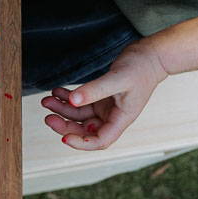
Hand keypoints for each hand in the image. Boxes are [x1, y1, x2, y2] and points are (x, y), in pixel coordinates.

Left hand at [42, 41, 169, 149]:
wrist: (150, 56)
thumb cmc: (141, 67)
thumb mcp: (117, 79)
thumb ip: (95, 90)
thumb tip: (73, 100)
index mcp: (121, 119)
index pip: (101, 140)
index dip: (82, 143)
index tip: (64, 137)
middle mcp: (112, 117)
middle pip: (84, 130)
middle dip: (65, 125)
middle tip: (48, 116)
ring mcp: (105, 108)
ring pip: (78, 116)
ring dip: (62, 109)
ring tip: (47, 100)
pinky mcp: (100, 98)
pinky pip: (79, 103)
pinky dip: (67, 98)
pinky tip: (56, 92)